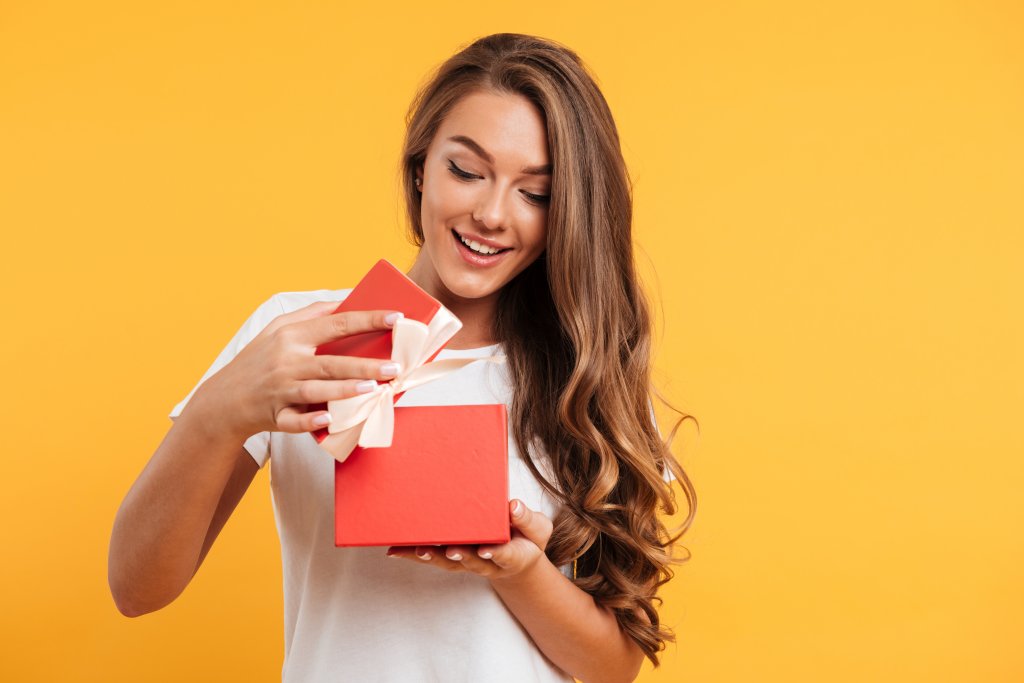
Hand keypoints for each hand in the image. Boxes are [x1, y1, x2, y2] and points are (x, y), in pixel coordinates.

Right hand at [194, 301, 403, 438]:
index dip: (368, 319)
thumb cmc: (260, 359)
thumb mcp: (279, 328)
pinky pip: (294, 421)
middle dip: (364, 365)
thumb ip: (314, 313)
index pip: (337, 323)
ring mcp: (280, 390)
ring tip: (375, 389)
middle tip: (394, 367)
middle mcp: (287, 361)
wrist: (224, 399)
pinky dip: (310, 420)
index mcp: (292, 336)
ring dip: (345, 390)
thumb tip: (347, 297)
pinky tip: (329, 417)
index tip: (396, 317)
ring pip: (316, 390)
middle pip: (331, 362)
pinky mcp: (275, 416)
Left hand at [386, 499, 553, 581]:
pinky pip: (433, 556)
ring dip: (433, 557)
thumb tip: (513, 506)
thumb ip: (527, 520)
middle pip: (471, 562)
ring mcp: (468, 561)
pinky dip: (413, 554)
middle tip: (449, 550)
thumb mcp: (538, 529)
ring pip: (448, 562)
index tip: (487, 550)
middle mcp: (487, 562)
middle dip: (459, 556)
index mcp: (512, 555)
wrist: (518, 558)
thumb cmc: (527, 538)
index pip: (505, 555)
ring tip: (417, 550)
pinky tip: (395, 550)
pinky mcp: (452, 557)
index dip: (496, 553)